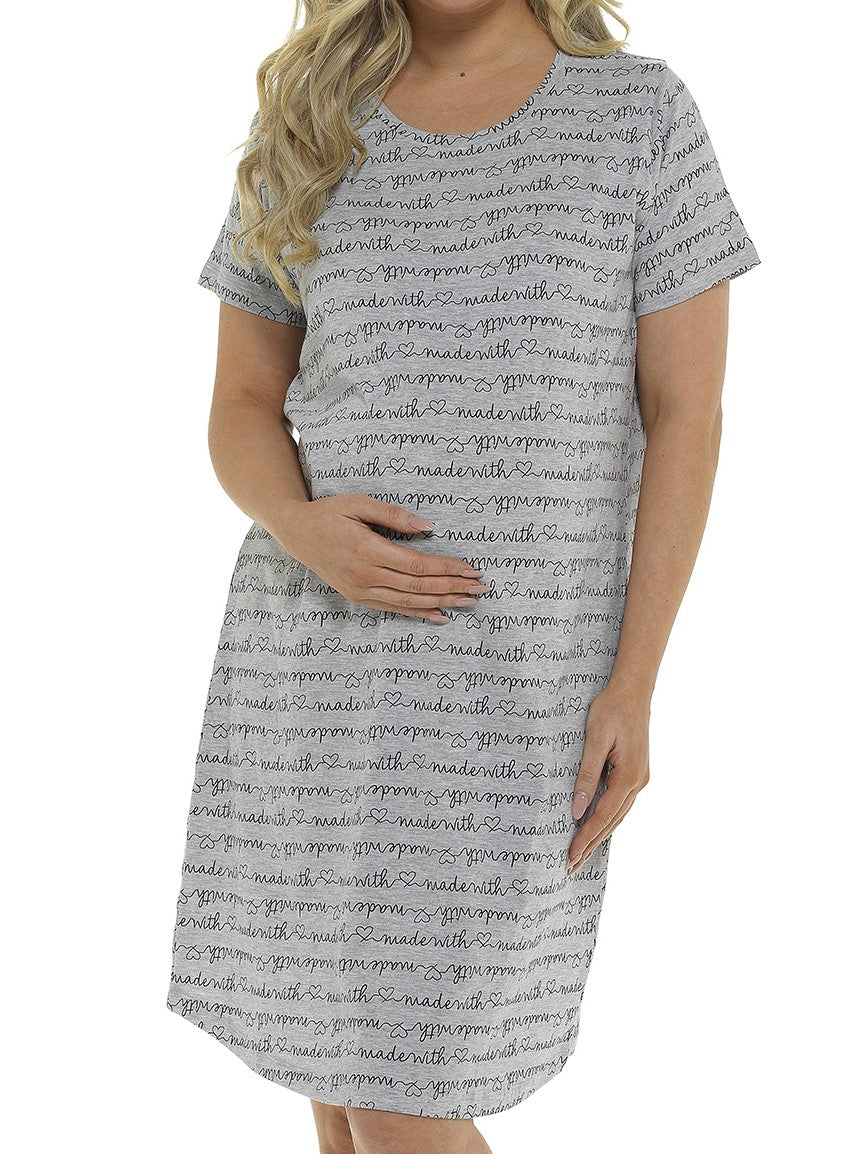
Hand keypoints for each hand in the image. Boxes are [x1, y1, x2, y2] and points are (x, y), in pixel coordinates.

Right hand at [276, 494, 489, 622]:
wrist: (297, 534)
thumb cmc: (329, 513)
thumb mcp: (359, 503)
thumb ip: (394, 515)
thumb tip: (429, 527)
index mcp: (367, 551)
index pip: (417, 565)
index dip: (446, 568)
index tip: (471, 568)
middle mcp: (365, 576)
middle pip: (418, 587)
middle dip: (452, 587)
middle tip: (480, 588)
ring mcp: (361, 590)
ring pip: (409, 602)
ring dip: (442, 603)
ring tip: (468, 602)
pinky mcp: (358, 597)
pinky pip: (393, 608)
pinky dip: (418, 613)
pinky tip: (440, 615)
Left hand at [566, 681, 650, 872]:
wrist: (633, 689)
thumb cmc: (611, 709)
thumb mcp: (594, 739)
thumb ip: (586, 775)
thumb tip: (577, 808)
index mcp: (629, 776)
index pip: (602, 816)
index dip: (585, 838)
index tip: (569, 856)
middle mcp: (638, 782)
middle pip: (611, 822)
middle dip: (591, 845)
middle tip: (571, 867)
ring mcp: (639, 778)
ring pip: (617, 816)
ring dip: (599, 836)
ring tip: (581, 855)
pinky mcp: (635, 773)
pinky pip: (619, 804)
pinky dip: (606, 819)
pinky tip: (597, 828)